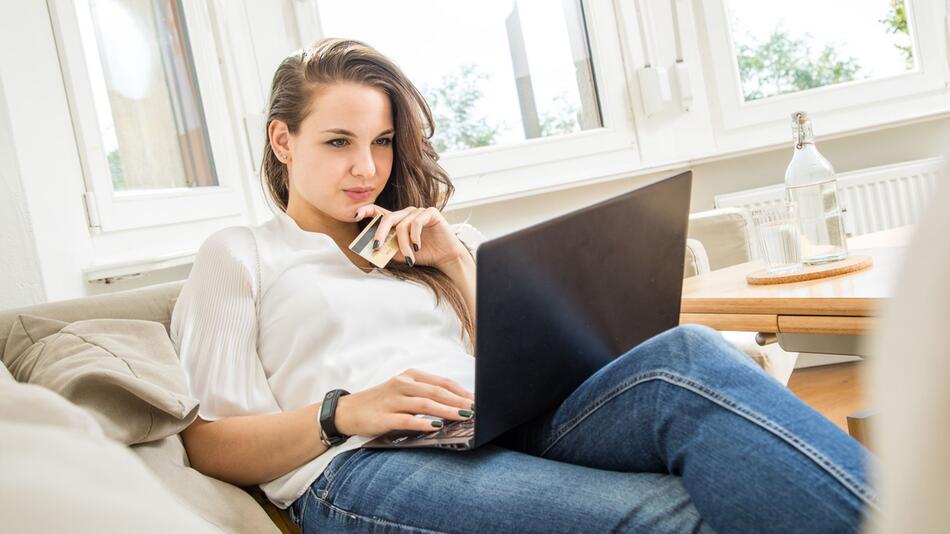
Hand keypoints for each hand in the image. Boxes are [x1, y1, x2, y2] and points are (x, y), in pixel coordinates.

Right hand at [333, 368, 474, 436]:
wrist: (347, 411)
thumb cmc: (381, 403)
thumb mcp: (403, 392)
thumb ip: (425, 394)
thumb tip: (456, 405)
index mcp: (410, 376)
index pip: (441, 382)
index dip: (461, 391)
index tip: (477, 400)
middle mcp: (402, 385)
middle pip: (436, 392)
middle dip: (458, 401)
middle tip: (476, 410)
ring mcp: (392, 400)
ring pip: (424, 404)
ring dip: (446, 410)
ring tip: (462, 417)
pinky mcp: (383, 417)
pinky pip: (406, 420)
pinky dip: (422, 423)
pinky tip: (435, 426)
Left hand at [355, 205, 467, 269]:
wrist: (445, 257)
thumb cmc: (423, 254)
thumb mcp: (400, 253)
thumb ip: (388, 249)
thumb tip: (372, 250)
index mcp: (397, 220)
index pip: (378, 211)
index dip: (366, 210)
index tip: (355, 216)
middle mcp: (406, 213)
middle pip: (387, 218)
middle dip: (380, 233)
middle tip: (376, 247)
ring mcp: (418, 211)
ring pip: (402, 226)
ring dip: (404, 245)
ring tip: (409, 258)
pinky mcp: (430, 212)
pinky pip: (416, 223)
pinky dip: (415, 238)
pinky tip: (418, 248)